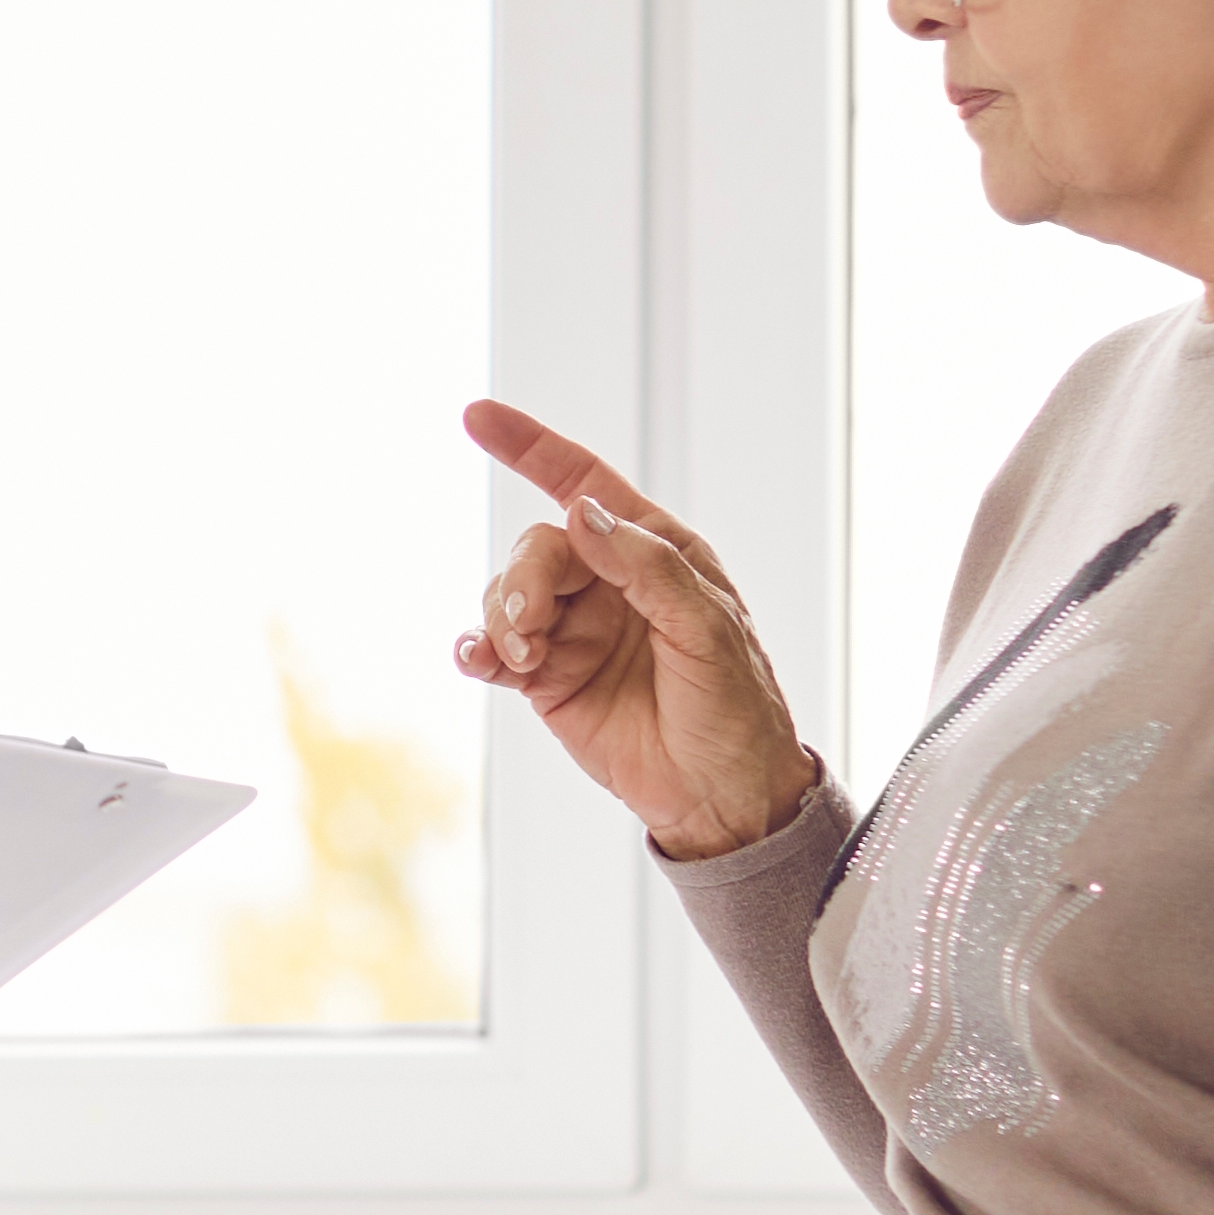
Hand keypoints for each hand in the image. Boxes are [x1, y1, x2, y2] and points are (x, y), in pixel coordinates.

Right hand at [452, 399, 819, 861]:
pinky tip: (478, 661)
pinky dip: (476, 649)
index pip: (584, 485)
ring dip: (501, 619)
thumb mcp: (708, 629)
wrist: (723, 798)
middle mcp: (608, 583)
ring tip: (520, 659)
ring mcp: (573, 630)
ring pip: (507, 595)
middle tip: (528, 625)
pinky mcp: (547, 679)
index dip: (531, 448)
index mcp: (655, 553)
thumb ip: (645, 567)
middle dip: (522, 579)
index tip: (478, 416)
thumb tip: (579, 514)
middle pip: (536, 548)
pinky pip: (494, 648)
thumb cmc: (736, 708)